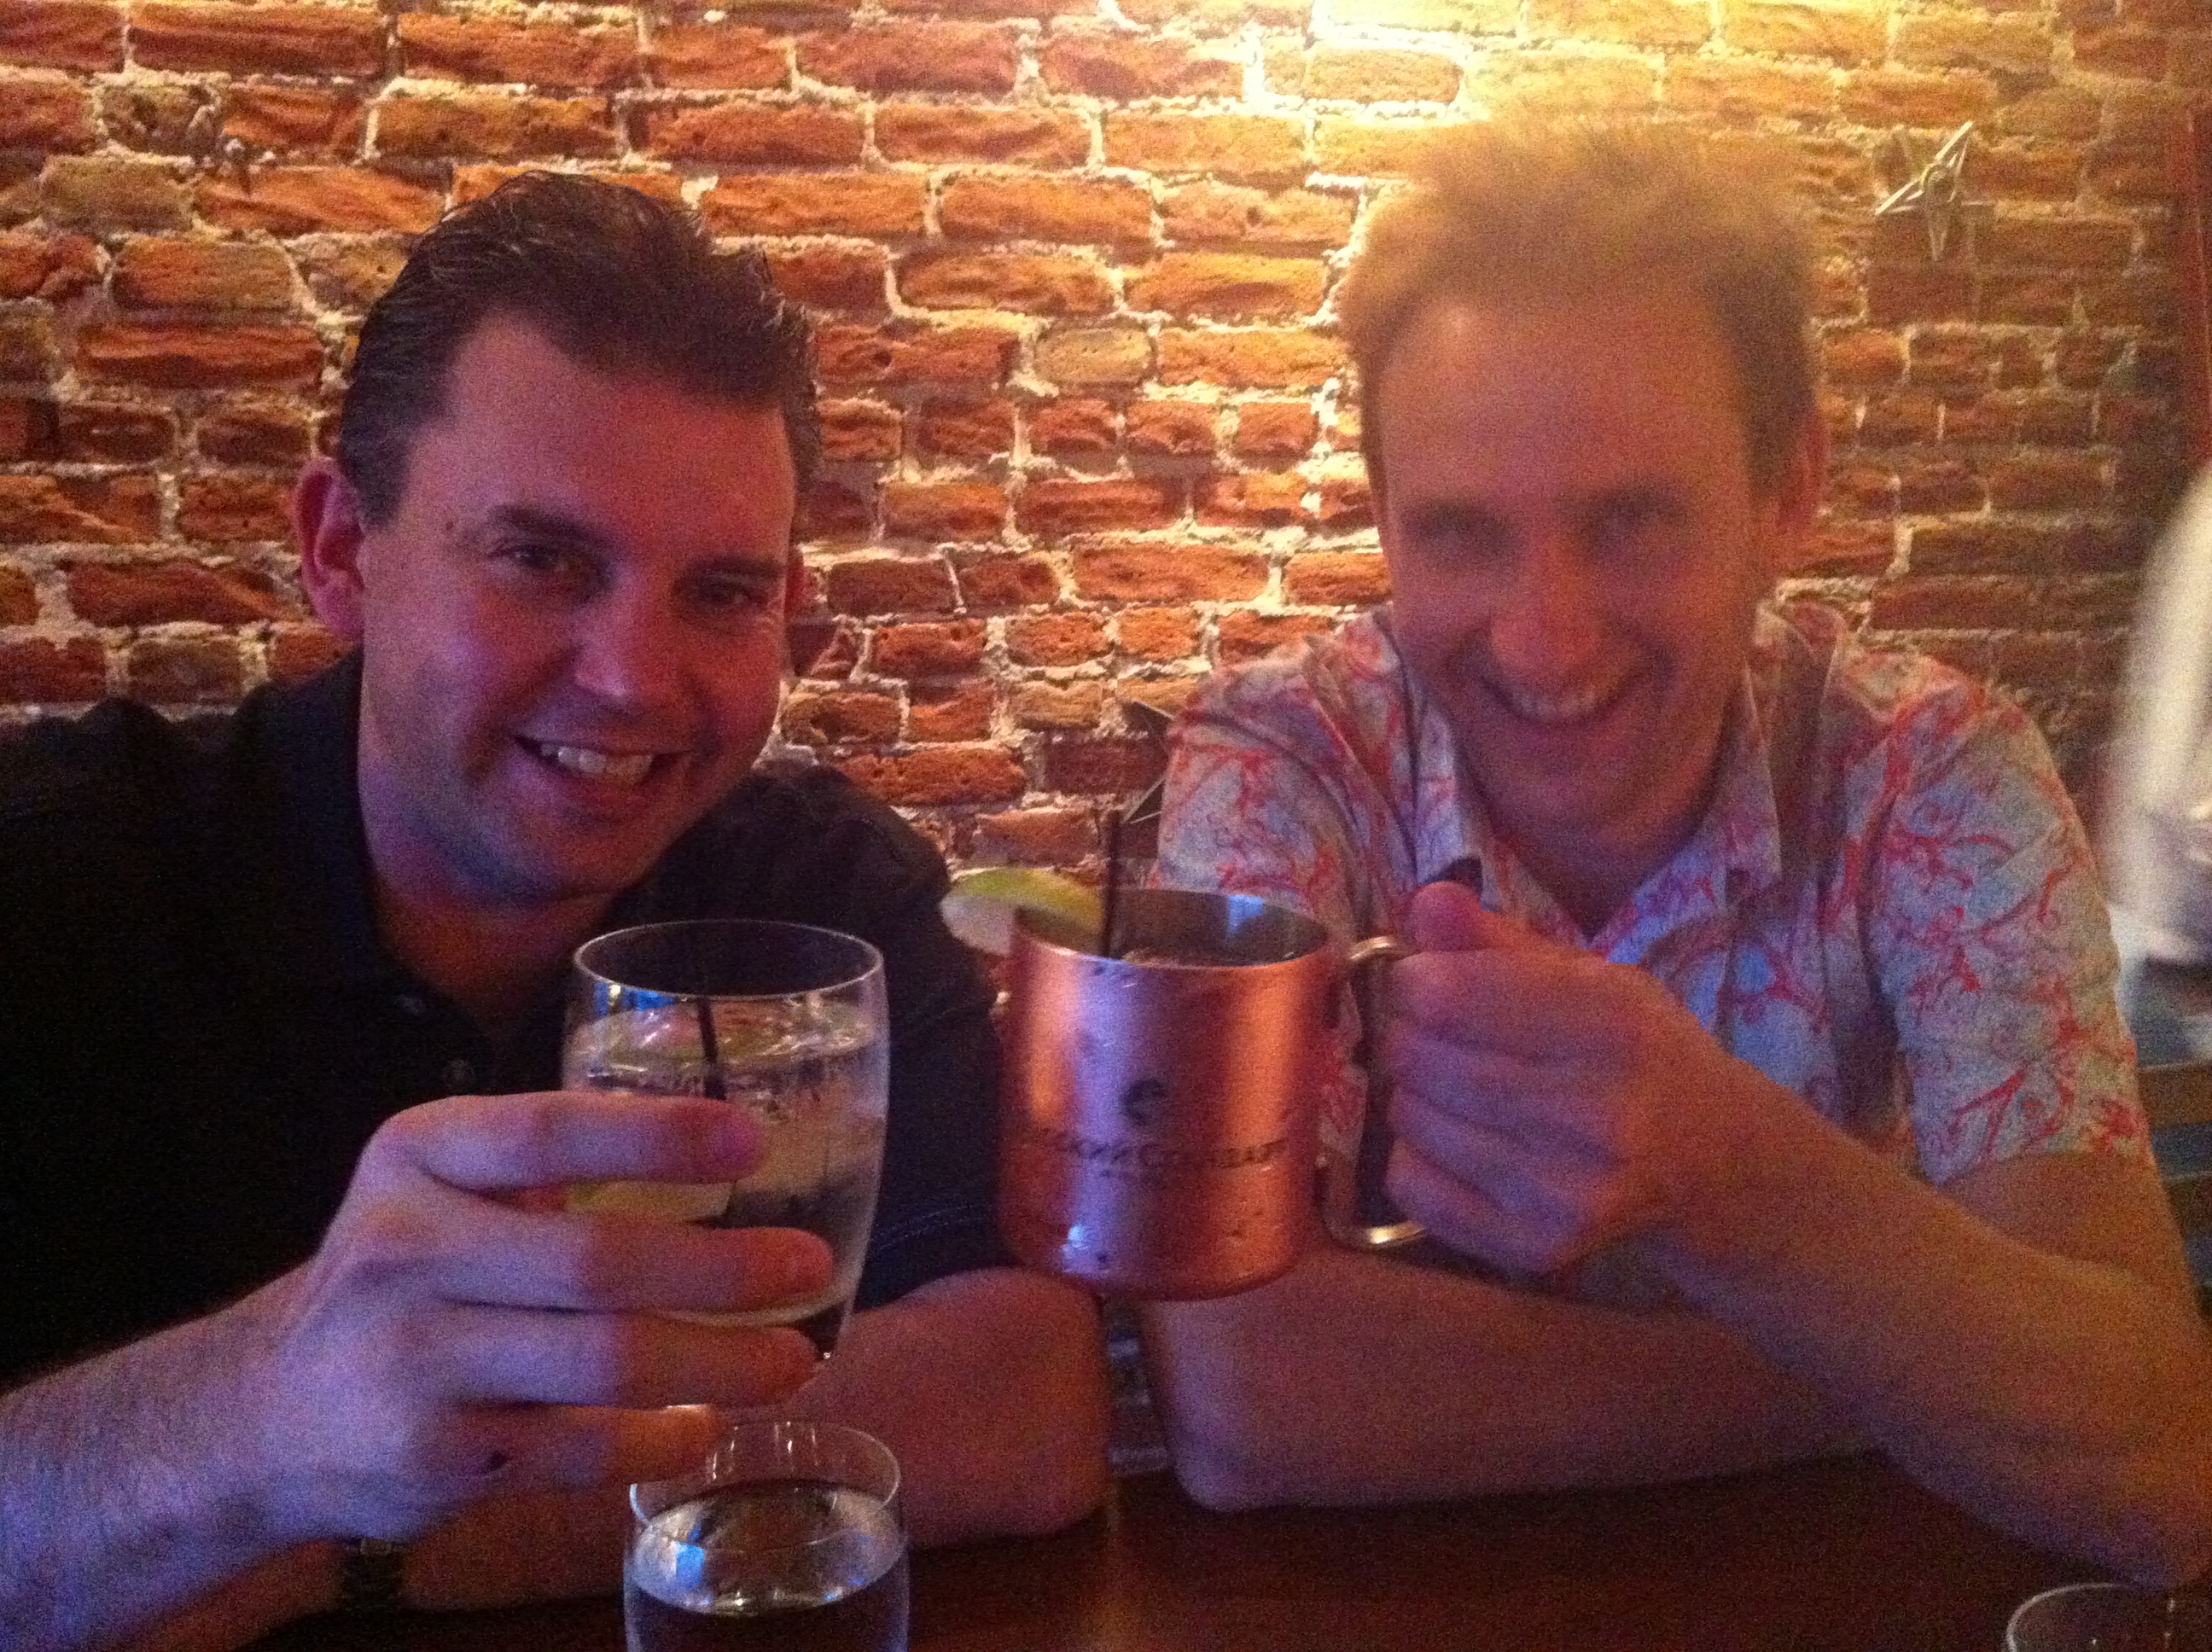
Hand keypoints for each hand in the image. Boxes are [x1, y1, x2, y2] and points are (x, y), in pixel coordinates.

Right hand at [224, 1090, 832, 1546]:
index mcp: (418, 1158)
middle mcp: (406, 1249)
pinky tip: (702, 1426)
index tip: (751, 1144)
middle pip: (596, 1258)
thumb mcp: (440, 1187)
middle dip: (721, 1268)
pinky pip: (581, 1446)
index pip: (546, 1130)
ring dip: (718, 1362)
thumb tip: (729, 1150)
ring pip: (603, 1360)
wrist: (266, 1413)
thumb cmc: (403, 1276)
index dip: (656, 1136)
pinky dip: (658, 1438)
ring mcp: (414, 1360)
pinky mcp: (434, 1457)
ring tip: (792, 1360)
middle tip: (805, 1266)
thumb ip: (547, 1163)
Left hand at [1380, 881, 1750, 1275]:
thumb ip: (1502, 941)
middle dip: (1408, 1034)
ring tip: (1453, 1085)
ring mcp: (1565, 1189)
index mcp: (1611, 1025)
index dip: (1415, 980)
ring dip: (1411, 1092)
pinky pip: (1413, 1186)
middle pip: (1421, 1058)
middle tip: (1433, 1033)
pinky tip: (1456, 1139)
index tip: (1429, 981)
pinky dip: (1413, 1155)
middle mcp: (1593, 1113)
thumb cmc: (1640, 1052)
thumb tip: (1426, 900)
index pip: (1446, 996)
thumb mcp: (1593, 978)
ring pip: (1411, 1119)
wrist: (1712, 1161)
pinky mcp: (1536, 1245)